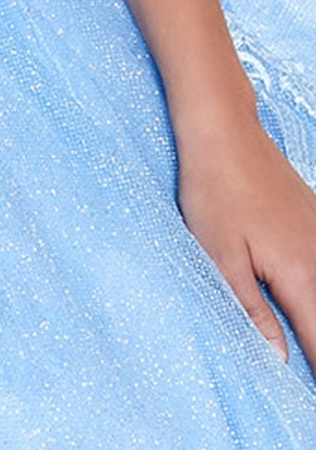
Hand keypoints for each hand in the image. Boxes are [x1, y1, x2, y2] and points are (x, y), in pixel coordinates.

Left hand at [177, 109, 315, 369]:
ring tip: (298, 335)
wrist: (224, 130)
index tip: (303, 392)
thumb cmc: (215, 190)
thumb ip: (252, 312)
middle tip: (298, 361)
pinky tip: (301, 302)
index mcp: (302, 275)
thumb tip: (280, 360)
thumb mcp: (220, 256)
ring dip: (314, 322)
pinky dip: (314, 296)